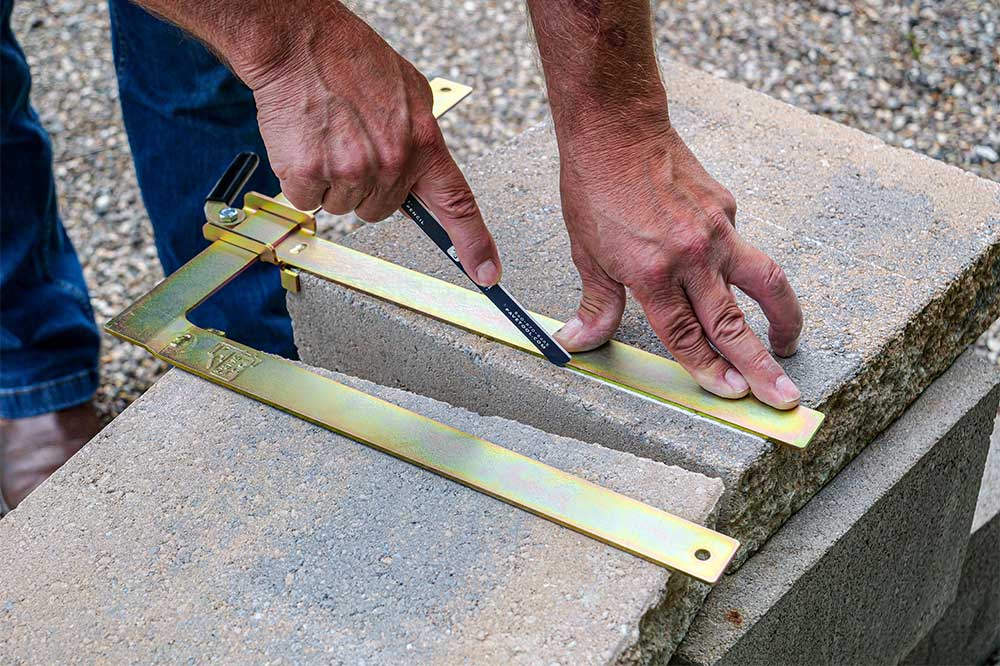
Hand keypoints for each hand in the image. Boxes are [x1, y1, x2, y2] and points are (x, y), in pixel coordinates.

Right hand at [232, 6, 500, 285]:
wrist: (300, 43)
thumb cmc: (351, 61)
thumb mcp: (409, 95)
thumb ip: (418, 140)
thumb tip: (421, 173)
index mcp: (423, 143)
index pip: (457, 204)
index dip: (475, 244)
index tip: (487, 272)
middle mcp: (391, 162)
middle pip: (380, 209)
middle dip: (366, 186)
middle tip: (353, 145)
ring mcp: (350, 171)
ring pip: (344, 207)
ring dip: (332, 181)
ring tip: (329, 137)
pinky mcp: (309, 175)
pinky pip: (308, 200)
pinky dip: (302, 179)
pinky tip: (307, 143)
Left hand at [554, 125, 802, 408]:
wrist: (618, 128)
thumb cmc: (595, 189)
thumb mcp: (586, 253)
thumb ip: (596, 304)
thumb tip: (579, 342)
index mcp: (652, 272)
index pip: (686, 335)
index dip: (710, 369)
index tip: (733, 394)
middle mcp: (691, 255)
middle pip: (732, 323)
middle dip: (760, 365)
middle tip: (784, 396)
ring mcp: (716, 230)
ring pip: (763, 282)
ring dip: (783, 318)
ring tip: (788, 345)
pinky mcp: (726, 207)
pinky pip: (741, 247)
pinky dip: (741, 268)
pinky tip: (732, 277)